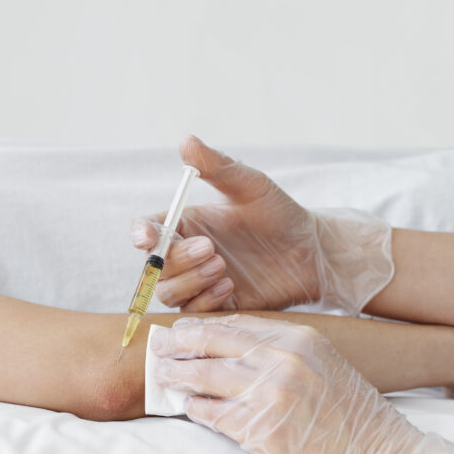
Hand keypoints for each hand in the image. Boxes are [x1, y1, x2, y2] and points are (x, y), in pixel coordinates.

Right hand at [131, 135, 393, 314]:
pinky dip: (205, 300)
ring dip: (190, 281)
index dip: (141, 235)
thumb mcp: (251, 186)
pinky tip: (231, 286)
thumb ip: (218, 166)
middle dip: (177, 259)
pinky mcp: (215, 306)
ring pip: (168, 293)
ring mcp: (198, 282)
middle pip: (155, 266)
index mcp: (185, 224)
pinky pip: (192, 312)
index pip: (147, 230)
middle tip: (212, 249)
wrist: (312, 253)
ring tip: (223, 267)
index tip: (148, 237)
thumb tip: (187, 141)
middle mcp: (185, 254)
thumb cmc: (280, 214)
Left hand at [151, 314, 453, 453]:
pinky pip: (214, 414)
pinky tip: (188, 406)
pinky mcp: (261, 429)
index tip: (180, 329)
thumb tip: (230, 347)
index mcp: (298, 339)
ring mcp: (271, 395)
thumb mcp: (323, 365)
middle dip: (179, 344)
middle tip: (159, 347)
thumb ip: (281, 351)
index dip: (201, 326)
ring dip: (178, 375)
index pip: (234, 324)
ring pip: (206, 377)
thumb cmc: (353, 416)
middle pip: (212, 343)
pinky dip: (196, 409)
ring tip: (163, 375)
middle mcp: (282, 361)